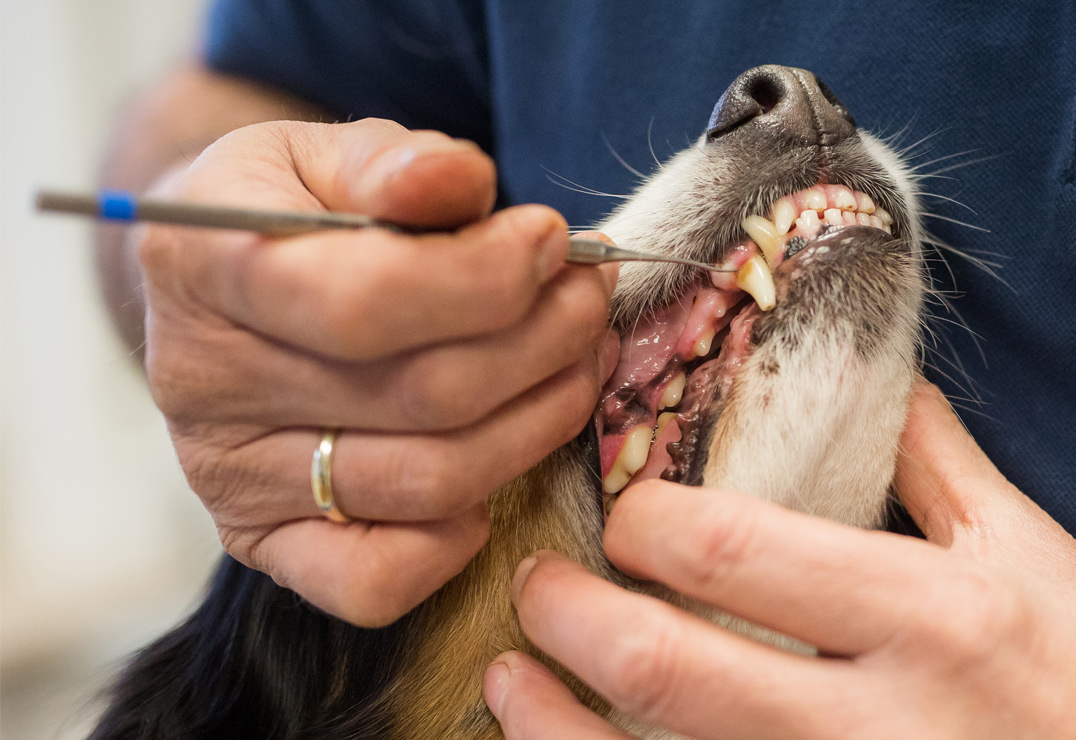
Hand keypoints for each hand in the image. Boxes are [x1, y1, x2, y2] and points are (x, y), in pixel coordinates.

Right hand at [138, 118, 616, 626]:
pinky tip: (501, 458)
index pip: (364, 303)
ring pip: (432, 483)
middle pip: (424, 397)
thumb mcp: (334, 154)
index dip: (486, 279)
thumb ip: (399, 165)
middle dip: (544, 342)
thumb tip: (460, 180)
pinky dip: (460, 537)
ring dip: (541, 421)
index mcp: (202, 265)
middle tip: (588, 298)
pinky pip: (377, 582)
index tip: (550, 240)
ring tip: (581, 358)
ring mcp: (229, 476)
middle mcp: (203, 383)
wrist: (227, 275)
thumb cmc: (302, 209)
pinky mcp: (262, 542)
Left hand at [485, 380, 1075, 738]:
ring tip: (511, 687)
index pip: (738, 556)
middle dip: (569, 623)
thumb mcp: (1039, 556)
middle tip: (533, 589)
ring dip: (557, 733)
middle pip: (670, 671)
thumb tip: (874, 382)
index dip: (646, 524)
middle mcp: (881, 721)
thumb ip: (941, 469)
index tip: (619, 506)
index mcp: (930, 616)